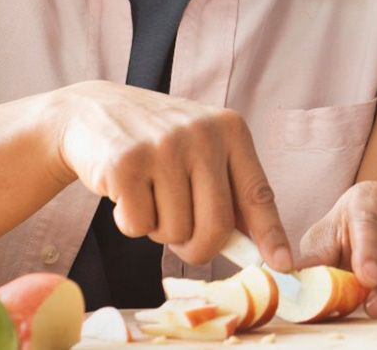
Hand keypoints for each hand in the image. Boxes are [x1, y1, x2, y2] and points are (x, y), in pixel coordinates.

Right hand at [50, 80, 292, 270]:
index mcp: (231, 129)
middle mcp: (202, 134)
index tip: (283, 265)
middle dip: (197, 248)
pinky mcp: (125, 164)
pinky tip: (125, 191)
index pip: (258, 193)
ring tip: (149, 194)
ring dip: (158, 228)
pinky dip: (130, 222)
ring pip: (175, 231)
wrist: (93, 112)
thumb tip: (262, 252)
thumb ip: (230, 194)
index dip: (271, 234)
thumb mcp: (203, 152)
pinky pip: (138, 226)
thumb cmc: (159, 144)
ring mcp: (163, 146)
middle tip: (180, 236)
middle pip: (215, 227)